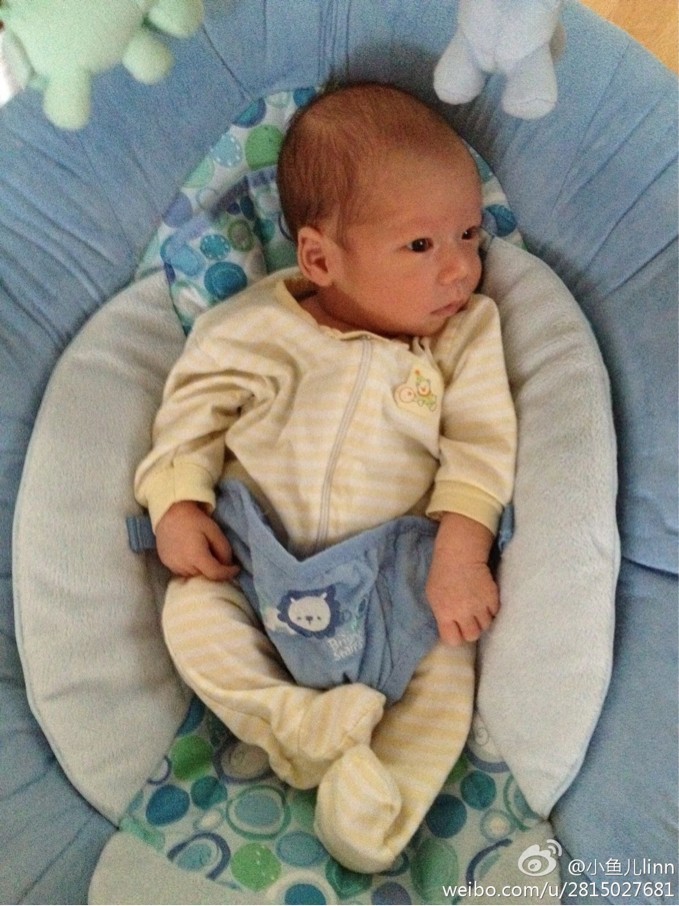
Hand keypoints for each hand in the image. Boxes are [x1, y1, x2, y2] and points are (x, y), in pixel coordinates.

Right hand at [155, 500, 239, 581]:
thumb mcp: (214, 531)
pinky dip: (192, 568)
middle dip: (215, 570)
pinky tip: (192, 555)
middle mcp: (183, 565)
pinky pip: (184, 572)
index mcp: (195, 556)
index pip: (215, 574)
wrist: (170, 513)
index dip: (228, 573)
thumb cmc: (195, 520)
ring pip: (194, 576)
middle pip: (205, 576)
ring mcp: (173, 566)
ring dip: (202, 570)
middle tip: (219, 557)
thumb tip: (227, 565)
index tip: (236, 568)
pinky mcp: (167, 564)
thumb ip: (224, 550)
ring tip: (204, 555)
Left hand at [425, 512, 498, 645]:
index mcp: (445, 613)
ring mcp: (479, 606)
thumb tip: (450, 629)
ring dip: (482, 619)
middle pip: (472, 636)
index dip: (456, 636)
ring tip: (477, 607)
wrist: (460, 555)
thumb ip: (441, 615)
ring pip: (486, 625)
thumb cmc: (442, 574)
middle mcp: (462, 613)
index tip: (457, 630)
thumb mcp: (433, 596)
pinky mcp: (492, 598)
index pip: (453, 640)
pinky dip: (491, 609)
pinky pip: (495, 613)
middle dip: (471, 629)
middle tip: (469, 619)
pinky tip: (484, 599)